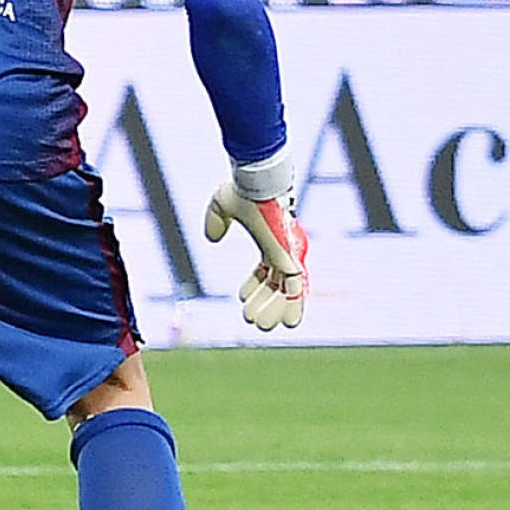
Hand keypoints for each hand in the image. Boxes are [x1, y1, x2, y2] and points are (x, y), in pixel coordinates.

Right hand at [203, 183, 308, 328]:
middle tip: (251, 320)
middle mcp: (282, 249)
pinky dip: (293, 305)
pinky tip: (289, 324)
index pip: (266, 268)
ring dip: (276, 309)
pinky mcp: (292, 258)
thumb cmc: (244, 191)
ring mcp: (289, 254)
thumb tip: (213, 239)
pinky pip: (296, 288)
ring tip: (263, 327)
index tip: (241, 297)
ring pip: (287, 290)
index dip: (255, 284)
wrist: (259, 182)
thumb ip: (216, 221)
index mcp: (269, 239)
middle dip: (265, 302)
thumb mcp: (223, 206)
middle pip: (276, 283)